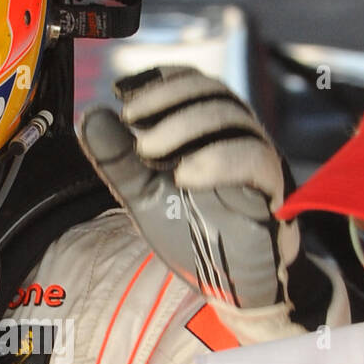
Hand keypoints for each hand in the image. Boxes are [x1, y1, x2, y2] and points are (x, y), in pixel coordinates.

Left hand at [77, 66, 294, 308]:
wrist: (229, 284)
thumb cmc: (192, 231)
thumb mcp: (143, 193)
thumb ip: (118, 158)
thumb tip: (91, 117)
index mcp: (208, 132)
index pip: (192, 85)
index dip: (161, 79)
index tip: (122, 91)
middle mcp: (236, 137)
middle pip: (212, 92)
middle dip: (166, 97)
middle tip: (130, 117)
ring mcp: (258, 159)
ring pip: (232, 118)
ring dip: (183, 126)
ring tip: (147, 151)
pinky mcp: (273, 188)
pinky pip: (254, 158)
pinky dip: (216, 160)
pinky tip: (183, 175)